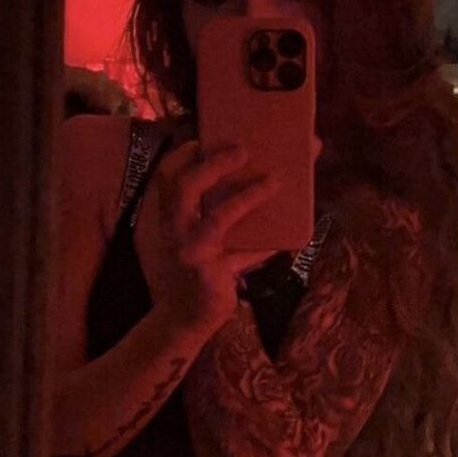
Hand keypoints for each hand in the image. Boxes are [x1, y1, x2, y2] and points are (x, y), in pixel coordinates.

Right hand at [140, 141, 277, 334]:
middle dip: (214, 165)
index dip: (183, 153)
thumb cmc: (196, 271)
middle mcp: (173, 230)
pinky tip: (290, 239)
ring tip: (275, 181)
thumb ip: (213, 213)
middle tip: (243, 150)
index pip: (167, 176)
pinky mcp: (210, 274)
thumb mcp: (197, 239)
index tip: (204, 137)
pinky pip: (245, 255)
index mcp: (169, 216)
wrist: (183, 320)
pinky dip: (268, 247)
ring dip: (249, 197)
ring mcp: (190, 252)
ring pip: (219, 218)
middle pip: (184, 186)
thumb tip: (259, 179)